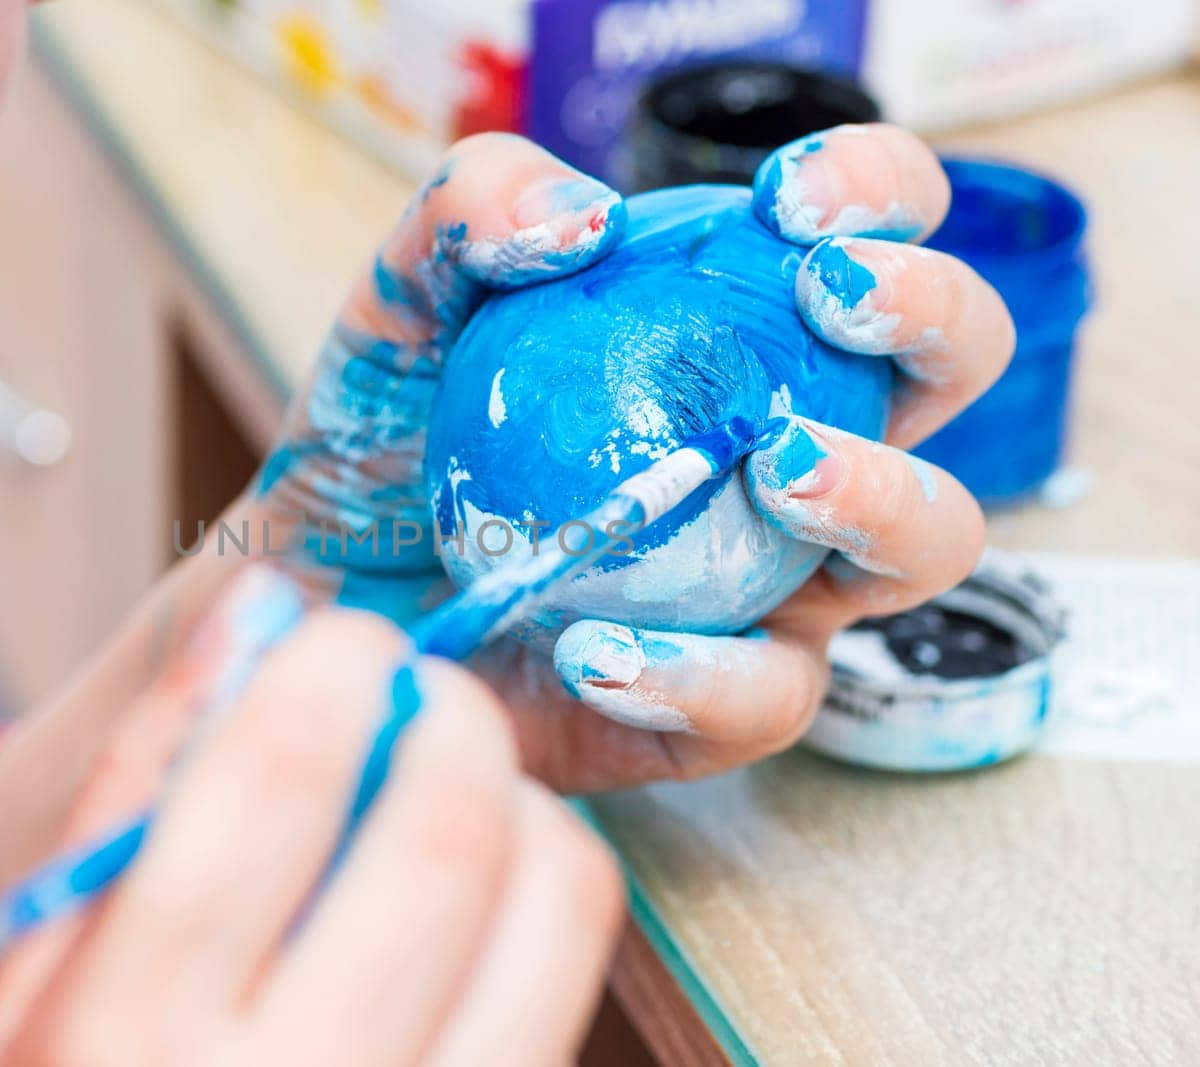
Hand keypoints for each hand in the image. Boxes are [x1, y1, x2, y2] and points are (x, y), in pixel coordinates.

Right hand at [0, 575, 623, 1065]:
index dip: (336, 664)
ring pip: (558, 902)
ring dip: (523, 803)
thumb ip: (138, 785)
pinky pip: (573, 981)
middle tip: (419, 700)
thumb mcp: (41, 981)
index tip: (346, 644)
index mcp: (138, 1034)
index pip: (280, 774)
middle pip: (449, 828)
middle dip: (452, 714)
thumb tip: (255, 617)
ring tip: (456, 800)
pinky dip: (542, 900)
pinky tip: (476, 908)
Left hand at [259, 127, 1011, 787]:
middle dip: (932, 318)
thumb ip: (475, 211)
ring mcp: (769, 581)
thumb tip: (585, 220)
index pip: (872, 226)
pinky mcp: (710, 702)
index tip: (789, 202)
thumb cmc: (389, 433)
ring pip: (921, 545)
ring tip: (773, 468)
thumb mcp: (408, 298)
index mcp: (741, 332)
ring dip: (877, 495)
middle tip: (833, 302)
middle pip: (948, 371)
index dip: (879, 189)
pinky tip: (591, 647)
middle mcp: (789, 447)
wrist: (329, 588)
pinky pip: (764, 698)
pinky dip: (695, 671)